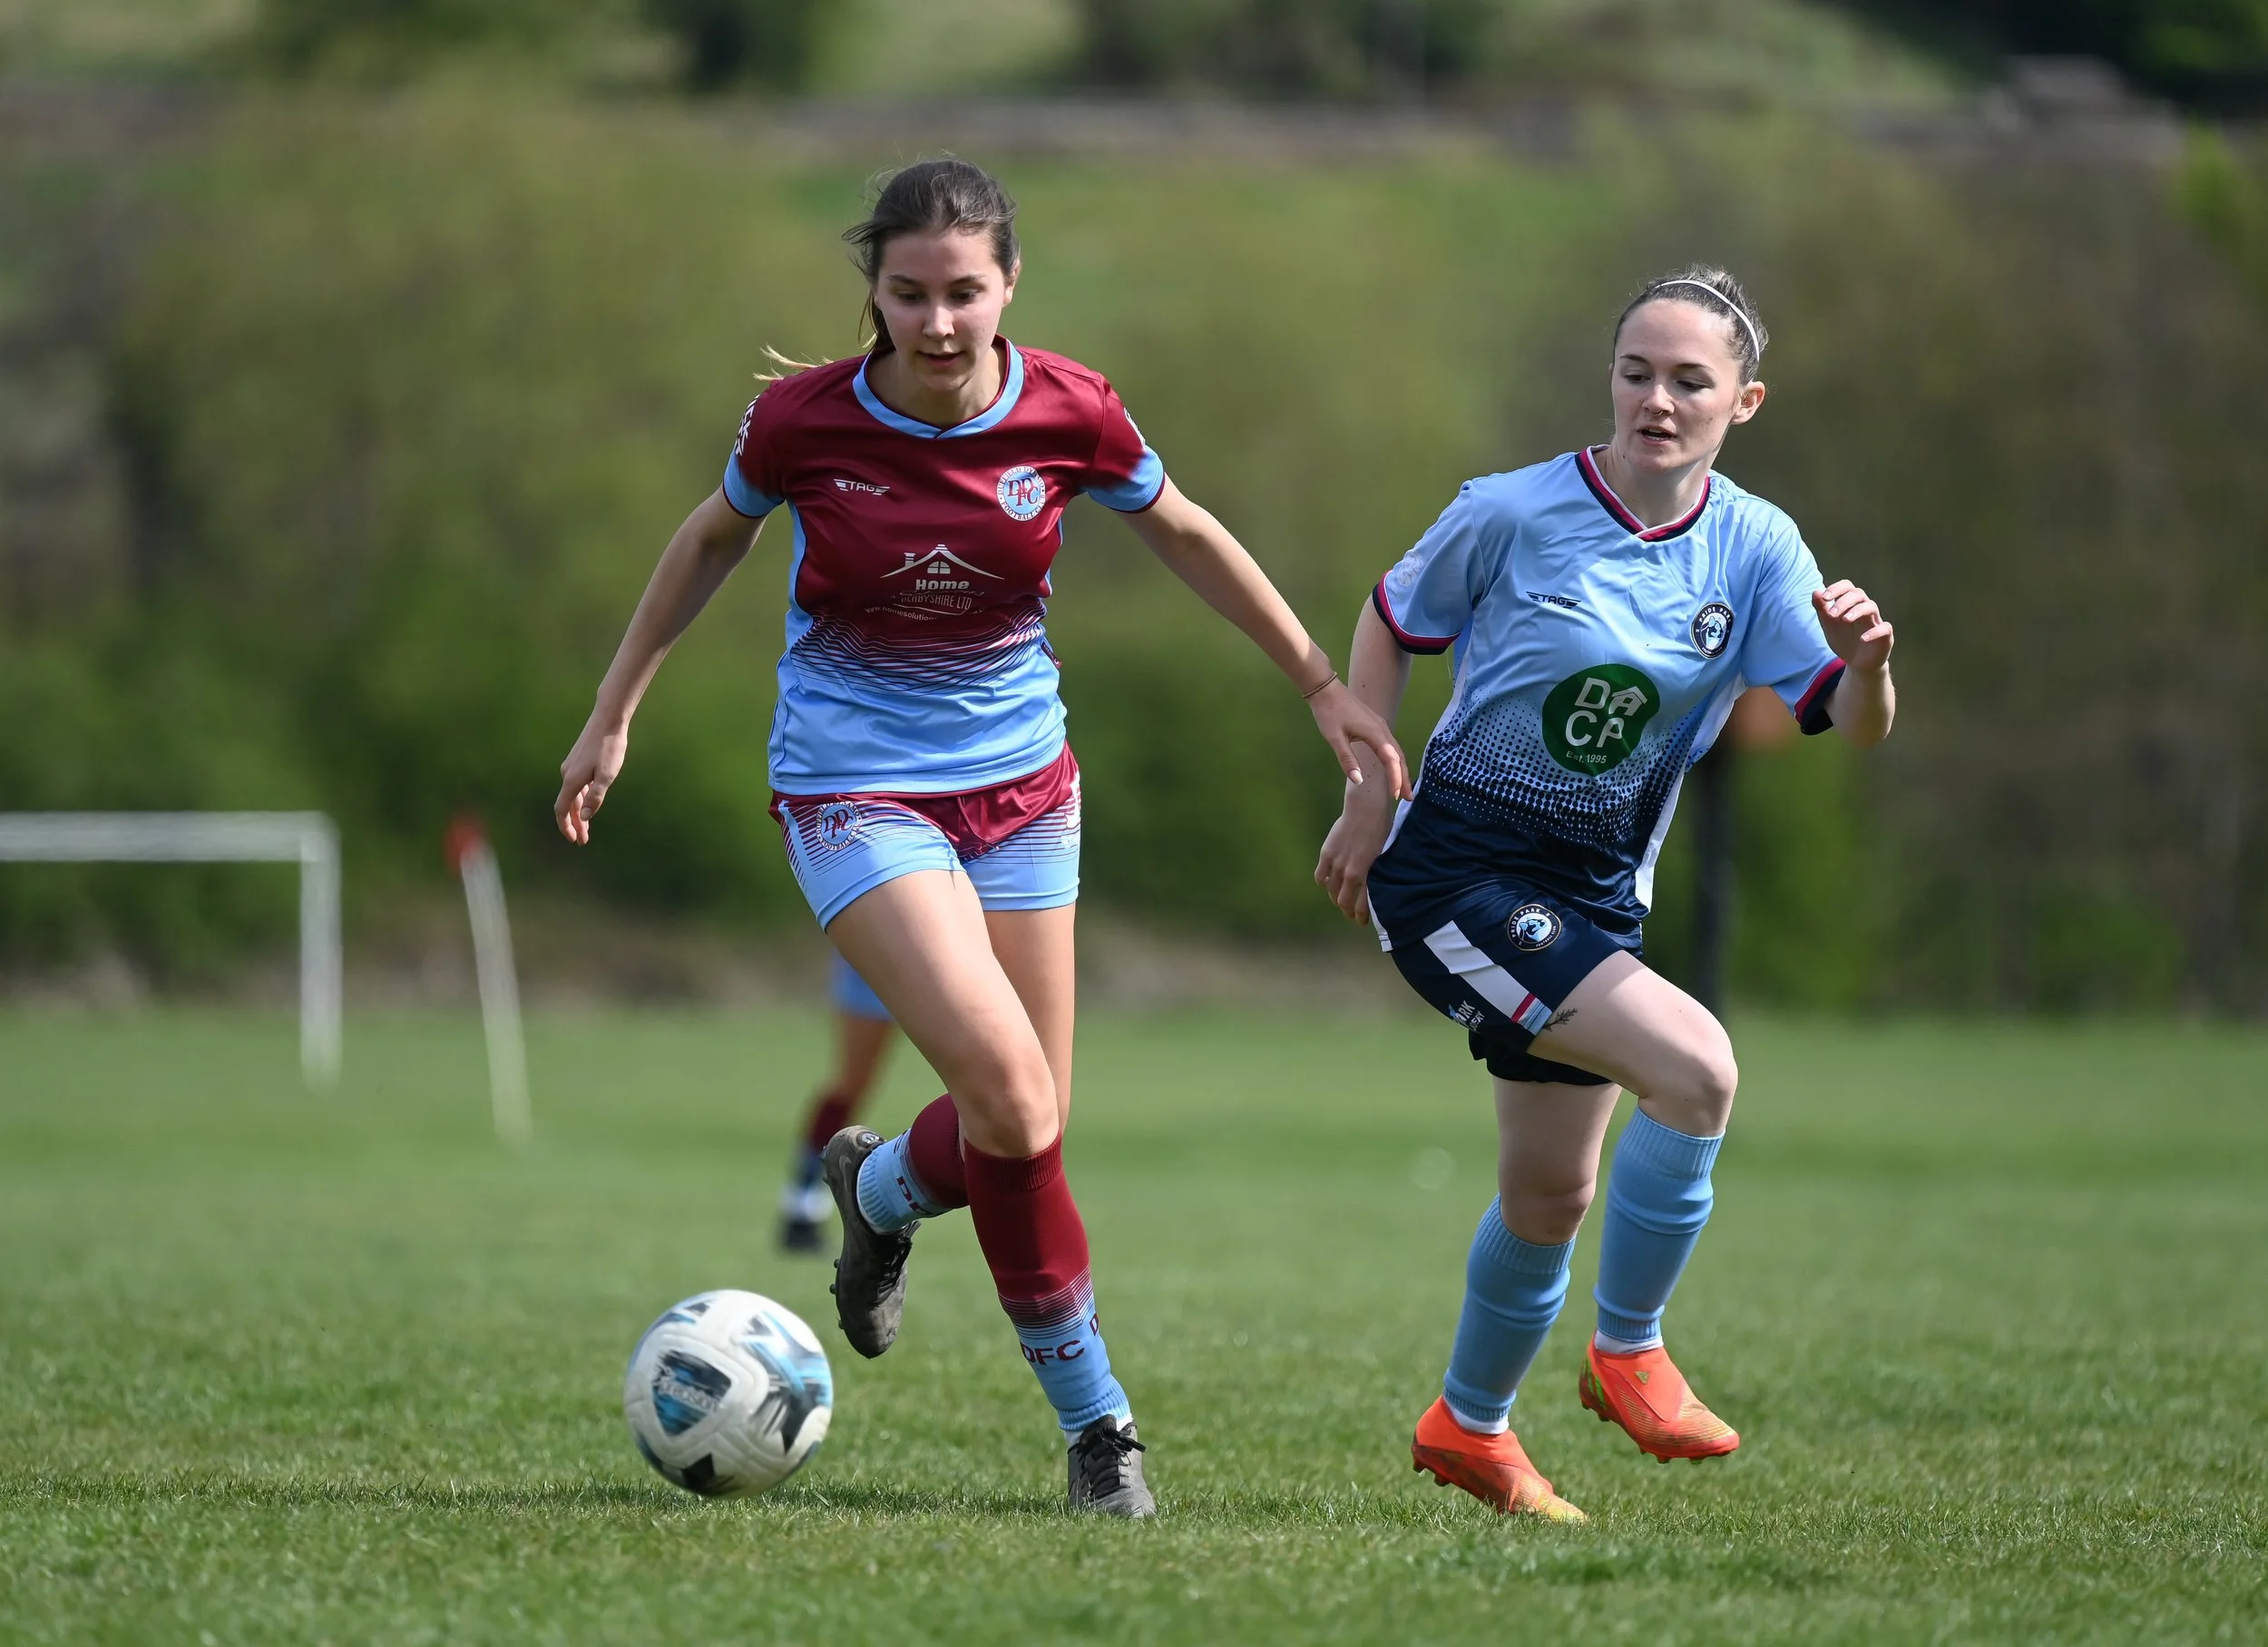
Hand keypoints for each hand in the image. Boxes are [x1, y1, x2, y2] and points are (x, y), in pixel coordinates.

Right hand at [554, 713, 629, 844]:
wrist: (608, 720)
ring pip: (571, 795)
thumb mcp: (607, 775)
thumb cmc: (610, 747)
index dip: (566, 826)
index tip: (574, 839)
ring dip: (578, 812)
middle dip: (574, 824)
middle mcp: (567, 774)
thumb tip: (584, 817)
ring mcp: (571, 766)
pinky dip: (580, 799)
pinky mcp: (577, 761)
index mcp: (572, 780)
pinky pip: (575, 786)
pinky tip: (588, 803)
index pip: (562, 809)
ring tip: (587, 827)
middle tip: (583, 840)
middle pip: (567, 805)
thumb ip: (596, 796)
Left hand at [1308, 678, 1412, 799]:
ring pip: (1396, 751)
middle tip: (1407, 797)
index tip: (1395, 795)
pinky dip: (1394, 760)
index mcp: (1375, 733)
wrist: (1326, 690)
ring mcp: (1380, 727)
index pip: (1391, 760)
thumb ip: (1347, 759)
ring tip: (1402, 788)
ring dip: (1400, 769)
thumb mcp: (1335, 738)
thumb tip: (1358, 780)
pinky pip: (1390, 746)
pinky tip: (1392, 768)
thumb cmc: (1329, 713)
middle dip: (1403, 777)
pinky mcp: (1375, 726)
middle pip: (1399, 756)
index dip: (1395, 778)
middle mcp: (1382, 730)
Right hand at [1314, 783, 1397, 923]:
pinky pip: (1320, 877)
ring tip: (1340, 899)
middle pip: (1344, 902)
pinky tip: (1329, 883)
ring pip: (1331, 892)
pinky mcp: (1327, 855)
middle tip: (1351, 914)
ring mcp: (1336, 865)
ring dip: (1336, 898)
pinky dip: (1324, 883)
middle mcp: (1350, 874)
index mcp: (1367, 876)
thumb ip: (1377, 875)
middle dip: (1348, 911)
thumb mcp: (1384, 857)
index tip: (1362, 921)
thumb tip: (1375, 889)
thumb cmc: (1382, 830)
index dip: (1360, 917)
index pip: (1361, 906)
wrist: (1366, 809)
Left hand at [1813, 580, 1893, 673]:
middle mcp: (1865, 609)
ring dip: (1857, 611)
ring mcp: (1876, 622)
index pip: (1847, 587)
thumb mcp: (1829, 625)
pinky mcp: (1886, 636)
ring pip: (1871, 606)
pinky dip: (1874, 632)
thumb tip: (1816, 592)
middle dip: (1843, 602)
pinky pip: (1885, 628)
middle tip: (1831, 614)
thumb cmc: (1844, 640)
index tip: (1824, 597)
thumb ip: (1822, 609)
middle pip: (1858, 594)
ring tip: (1845, 620)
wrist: (1857, 663)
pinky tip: (1863, 638)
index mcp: (1851, 604)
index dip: (1836, 588)